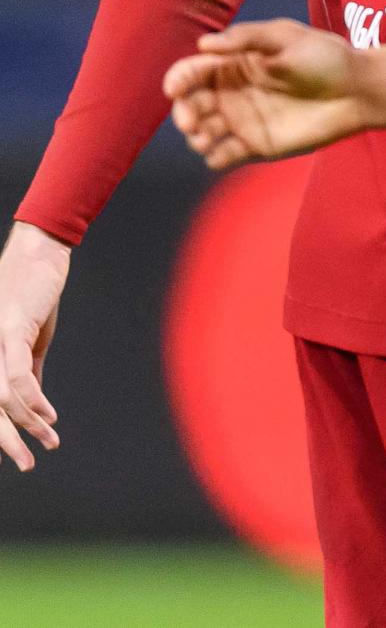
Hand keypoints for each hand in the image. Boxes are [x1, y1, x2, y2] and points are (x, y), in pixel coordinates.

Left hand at [0, 223, 68, 470]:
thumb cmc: (31, 292)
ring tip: (46, 443)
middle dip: (7, 442)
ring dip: (26, 427)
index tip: (15, 453)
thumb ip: (27, 367)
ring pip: (1, 401)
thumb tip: (33, 403)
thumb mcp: (28, 336)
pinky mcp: (9, 334)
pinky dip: (33, 403)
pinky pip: (18, 380)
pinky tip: (48, 417)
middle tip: (24, 465)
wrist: (40, 253)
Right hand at [164, 20, 370, 167]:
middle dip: (183, 112)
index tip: (175, 88)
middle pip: (190, 104)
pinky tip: (219, 154)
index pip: (193, 72)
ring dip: (195, 137)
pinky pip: (223, 156)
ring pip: (202, 132)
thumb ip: (247, 39)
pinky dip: (214, 158)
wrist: (358, 89)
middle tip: (191, 120)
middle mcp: (231, 93)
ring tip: (204, 138)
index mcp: (234, 64)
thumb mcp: (287, 37)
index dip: (178, 79)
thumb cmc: (325, 57)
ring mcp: (242, 120)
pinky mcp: (256, 145)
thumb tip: (204, 44)